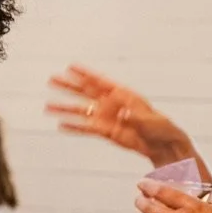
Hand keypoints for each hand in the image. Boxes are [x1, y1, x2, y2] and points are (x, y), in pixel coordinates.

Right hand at [47, 65, 193, 165]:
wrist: (163, 145)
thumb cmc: (161, 128)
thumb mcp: (150, 120)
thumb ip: (134, 116)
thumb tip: (122, 114)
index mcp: (124, 95)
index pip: (100, 81)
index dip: (85, 74)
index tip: (70, 67)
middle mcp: (112, 104)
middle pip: (86, 92)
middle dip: (69, 86)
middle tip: (52, 80)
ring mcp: (107, 118)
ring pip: (82, 110)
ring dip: (66, 108)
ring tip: (48, 106)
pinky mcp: (106, 132)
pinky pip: (86, 128)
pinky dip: (74, 127)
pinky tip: (61, 125)